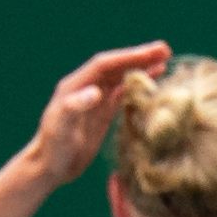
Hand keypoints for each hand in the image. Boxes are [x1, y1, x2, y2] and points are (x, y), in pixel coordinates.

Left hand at [20, 42, 172, 188]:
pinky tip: (152, 85)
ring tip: (164, 62)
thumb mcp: (61, 127)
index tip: (152, 53)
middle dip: (140, 57)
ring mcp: (95, 100)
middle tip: (165, 50)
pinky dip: (137, 87)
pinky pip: (122, 95)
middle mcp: (86, 88)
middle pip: (116, 67)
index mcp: (75, 86)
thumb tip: (96, 92)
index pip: (105, 65)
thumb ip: (74, 107)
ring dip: (141, 69)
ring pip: (121, 78)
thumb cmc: (53, 148)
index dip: (128, 57)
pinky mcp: (102, 114)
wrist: (50, 166)